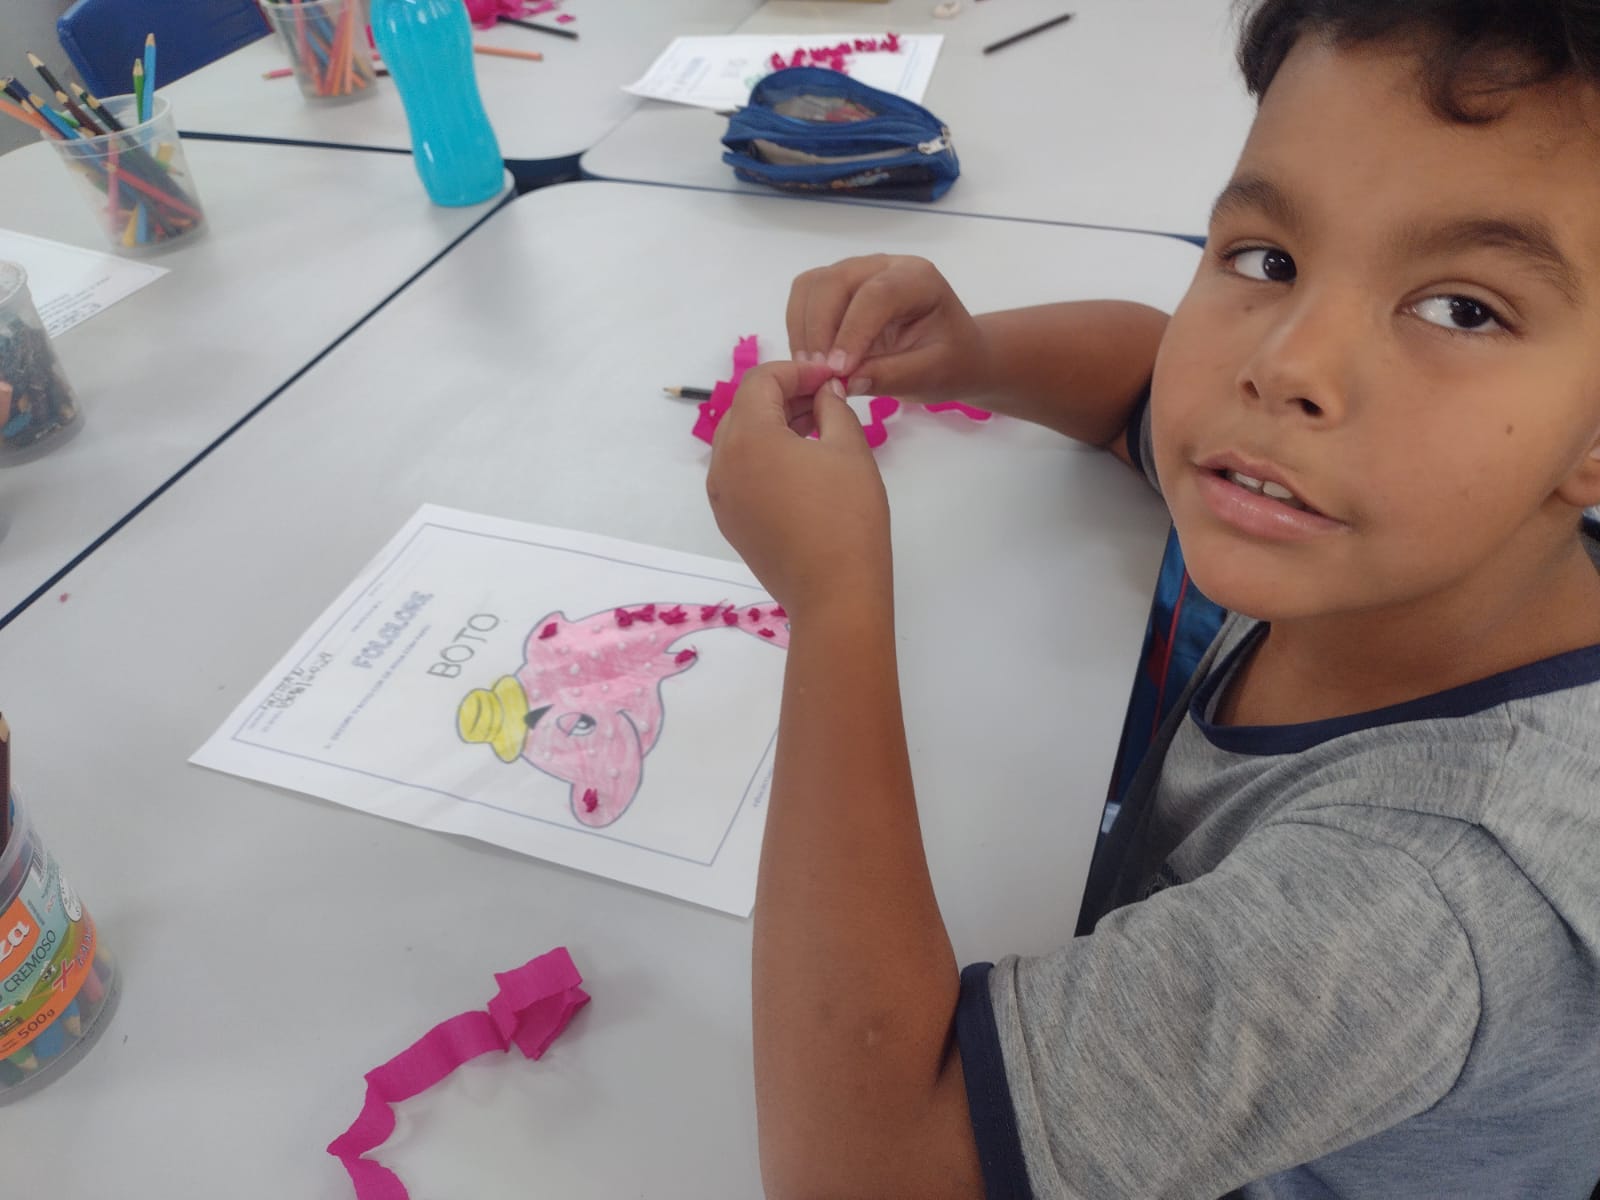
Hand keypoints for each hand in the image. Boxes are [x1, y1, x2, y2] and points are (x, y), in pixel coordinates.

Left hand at [707, 360, 892, 620]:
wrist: (834, 593)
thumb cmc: (848, 517)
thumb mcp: (850, 450)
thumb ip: (833, 407)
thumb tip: (824, 391)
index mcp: (748, 438)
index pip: (762, 381)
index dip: (798, 370)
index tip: (831, 377)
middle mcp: (722, 463)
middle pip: (745, 407)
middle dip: (783, 395)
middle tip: (826, 399)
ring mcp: (721, 495)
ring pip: (738, 440)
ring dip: (772, 425)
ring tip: (816, 430)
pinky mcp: (729, 520)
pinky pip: (739, 472)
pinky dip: (763, 457)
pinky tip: (799, 467)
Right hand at [786, 255, 988, 402]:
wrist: (953, 353)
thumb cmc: (950, 362)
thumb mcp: (931, 375)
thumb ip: (892, 376)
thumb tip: (845, 381)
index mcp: (918, 279)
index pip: (876, 295)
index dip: (852, 332)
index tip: (839, 372)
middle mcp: (884, 266)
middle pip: (834, 282)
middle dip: (819, 330)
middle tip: (818, 376)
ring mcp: (856, 273)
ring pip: (811, 286)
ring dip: (803, 329)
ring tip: (811, 372)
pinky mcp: (836, 288)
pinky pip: (804, 298)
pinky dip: (798, 329)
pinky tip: (810, 362)